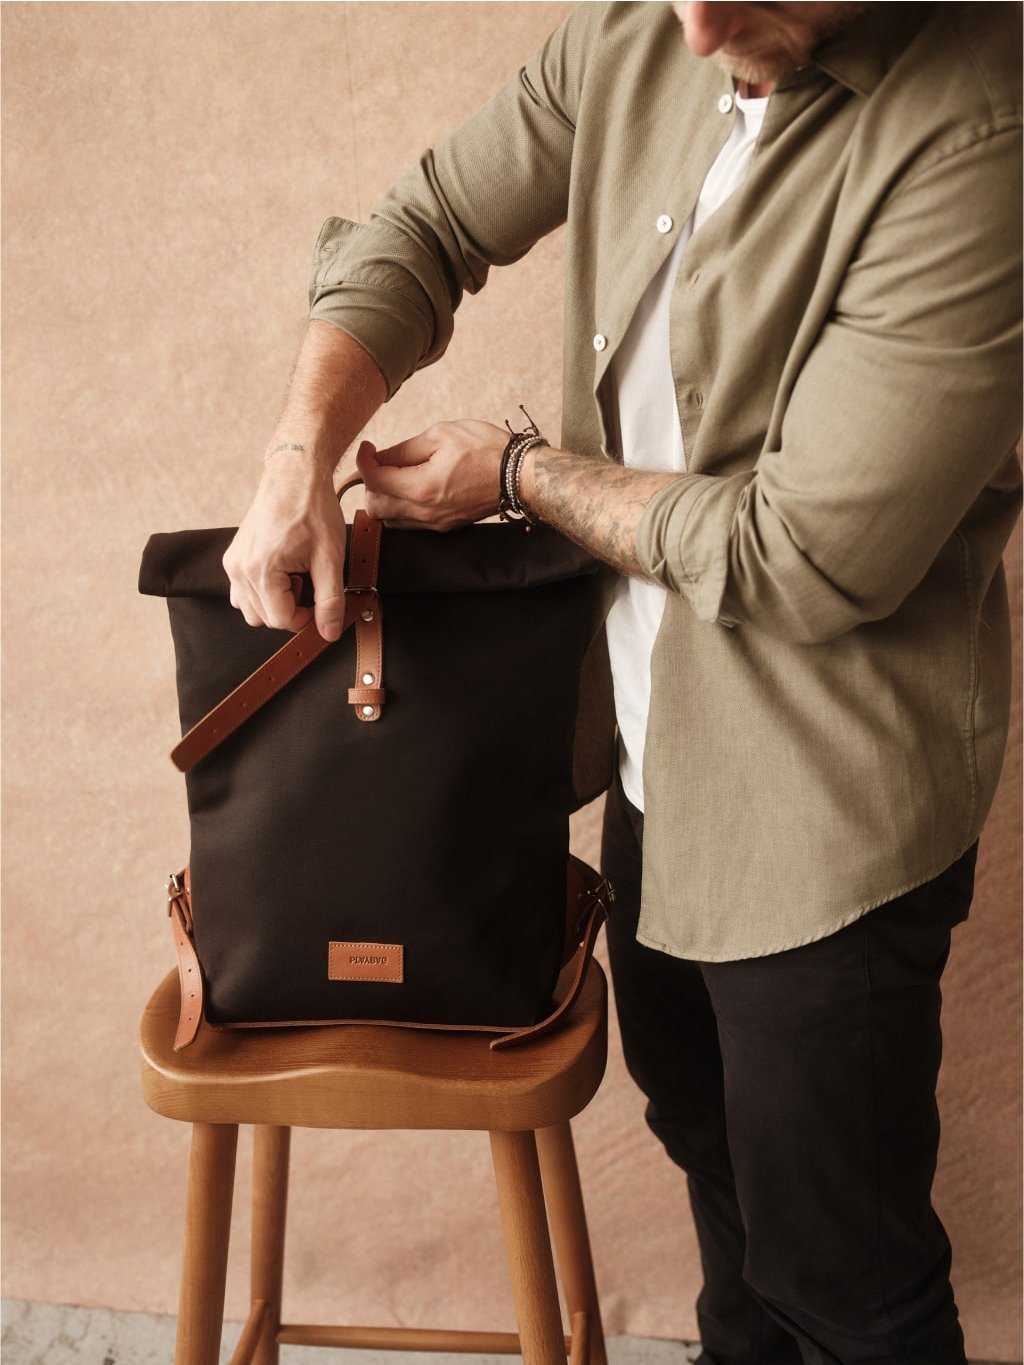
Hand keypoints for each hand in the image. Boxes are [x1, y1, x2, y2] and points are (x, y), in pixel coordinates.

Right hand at [222, 455, 346, 640]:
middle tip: (309, 585)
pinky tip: (282, 573)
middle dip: (291, 610)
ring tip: (296, 577)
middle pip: (264, 618)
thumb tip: (329, 633)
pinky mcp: (233, 556)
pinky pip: (242, 591)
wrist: (294, 475)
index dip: (306, 620)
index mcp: (260, 571)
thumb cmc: (312, 510)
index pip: (281, 620)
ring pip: (250, 608)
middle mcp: (238, 569)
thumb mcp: (330, 559)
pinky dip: (262, 592)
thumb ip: (330, 601)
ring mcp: (232, 562)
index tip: (321, 606)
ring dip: (275, 603)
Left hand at [357, 420, 505, 529]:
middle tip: (380, 462)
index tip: (368, 447)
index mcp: (421, 487)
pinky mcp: (444, 527)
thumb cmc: (486, 450)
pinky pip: (409, 523)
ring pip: (389, 519)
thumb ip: (404, 449)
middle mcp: (424, 512)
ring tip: (395, 476)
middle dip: (370, 483)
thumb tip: (379, 457)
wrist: (519, 476)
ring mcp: (435, 523)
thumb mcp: (441, 435)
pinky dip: (400, 508)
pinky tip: (411, 489)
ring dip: (384, 499)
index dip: (363, 460)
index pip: (373, 480)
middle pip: (374, 506)